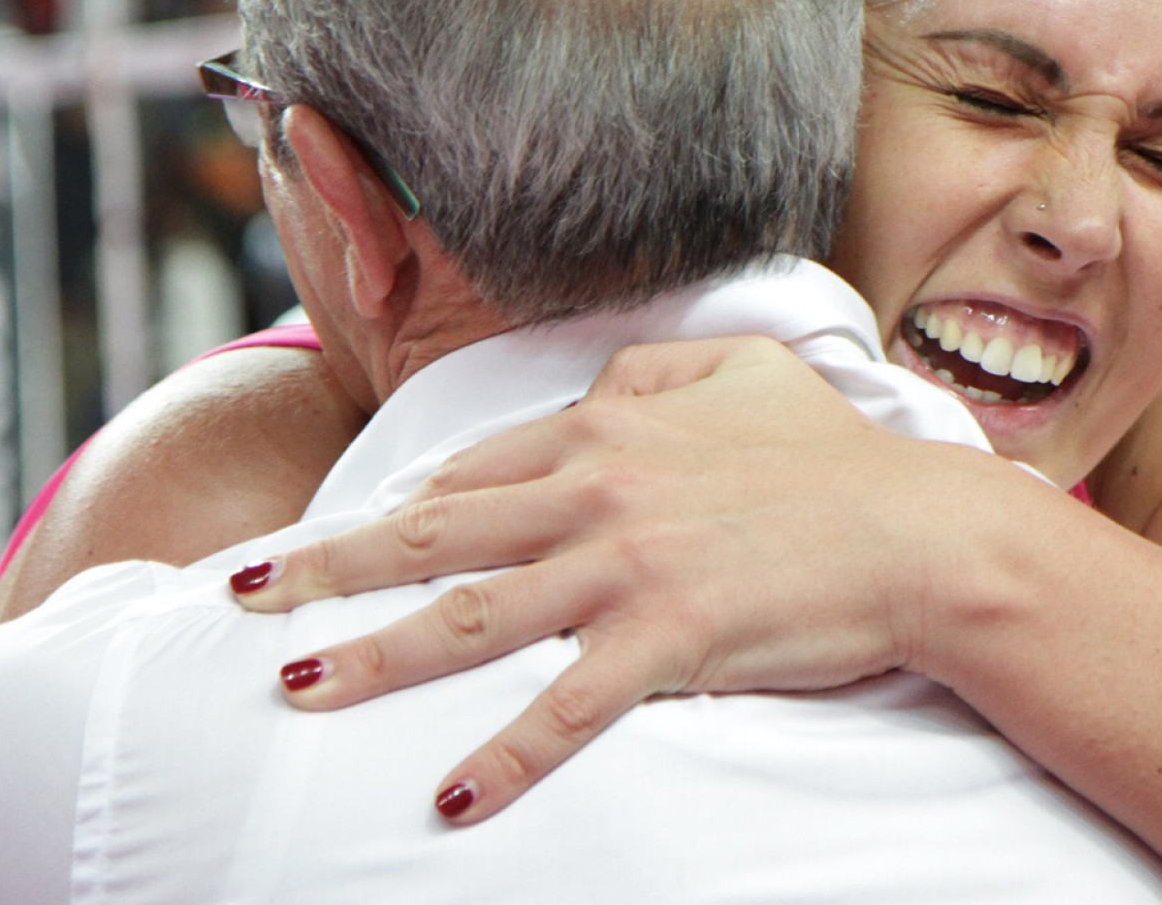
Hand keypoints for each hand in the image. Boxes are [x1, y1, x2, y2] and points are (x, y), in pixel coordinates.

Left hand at [232, 336, 1002, 822]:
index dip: (401, 503)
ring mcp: (626, 567)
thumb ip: (661, 364)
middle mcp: (598, 491)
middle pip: (435, 534)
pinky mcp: (668, 640)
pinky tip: (452, 796)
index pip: (476, 466)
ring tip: (292, 688)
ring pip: (471, 616)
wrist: (921, 532)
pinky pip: (566, 708)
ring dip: (372, 657)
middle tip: (240, 594)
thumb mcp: (749, 371)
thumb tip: (602, 378)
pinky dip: (505, 756)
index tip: (345, 533)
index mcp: (611, 425)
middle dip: (327, 565)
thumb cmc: (838, 456)